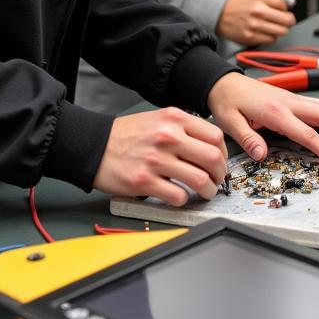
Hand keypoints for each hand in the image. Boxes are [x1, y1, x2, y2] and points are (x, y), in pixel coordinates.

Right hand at [92, 107, 228, 206]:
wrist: (94, 145)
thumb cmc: (127, 134)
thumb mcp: (158, 119)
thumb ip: (183, 128)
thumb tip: (210, 147)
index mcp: (174, 119)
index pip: (215, 136)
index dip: (223, 153)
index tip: (220, 162)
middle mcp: (168, 136)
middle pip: (213, 158)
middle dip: (220, 174)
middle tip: (217, 180)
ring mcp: (156, 159)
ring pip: (200, 180)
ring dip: (207, 191)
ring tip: (204, 192)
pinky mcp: (144, 181)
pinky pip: (177, 196)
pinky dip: (184, 199)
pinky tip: (179, 196)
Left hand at [206, 72, 318, 167]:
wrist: (225, 82)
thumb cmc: (227, 101)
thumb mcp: (230, 123)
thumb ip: (248, 139)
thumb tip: (262, 155)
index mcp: (276, 112)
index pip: (308, 133)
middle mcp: (289, 103)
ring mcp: (292, 99)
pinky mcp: (292, 99)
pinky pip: (318, 106)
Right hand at [217, 0, 294, 45]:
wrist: (221, 15)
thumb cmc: (241, 5)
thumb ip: (275, 0)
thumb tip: (290, 5)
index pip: (284, 6)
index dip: (286, 9)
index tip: (283, 11)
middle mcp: (258, 12)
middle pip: (287, 21)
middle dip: (288, 21)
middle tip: (284, 21)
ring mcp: (254, 26)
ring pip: (281, 32)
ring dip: (280, 30)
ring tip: (273, 27)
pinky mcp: (250, 38)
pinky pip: (270, 40)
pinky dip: (270, 37)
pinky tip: (264, 32)